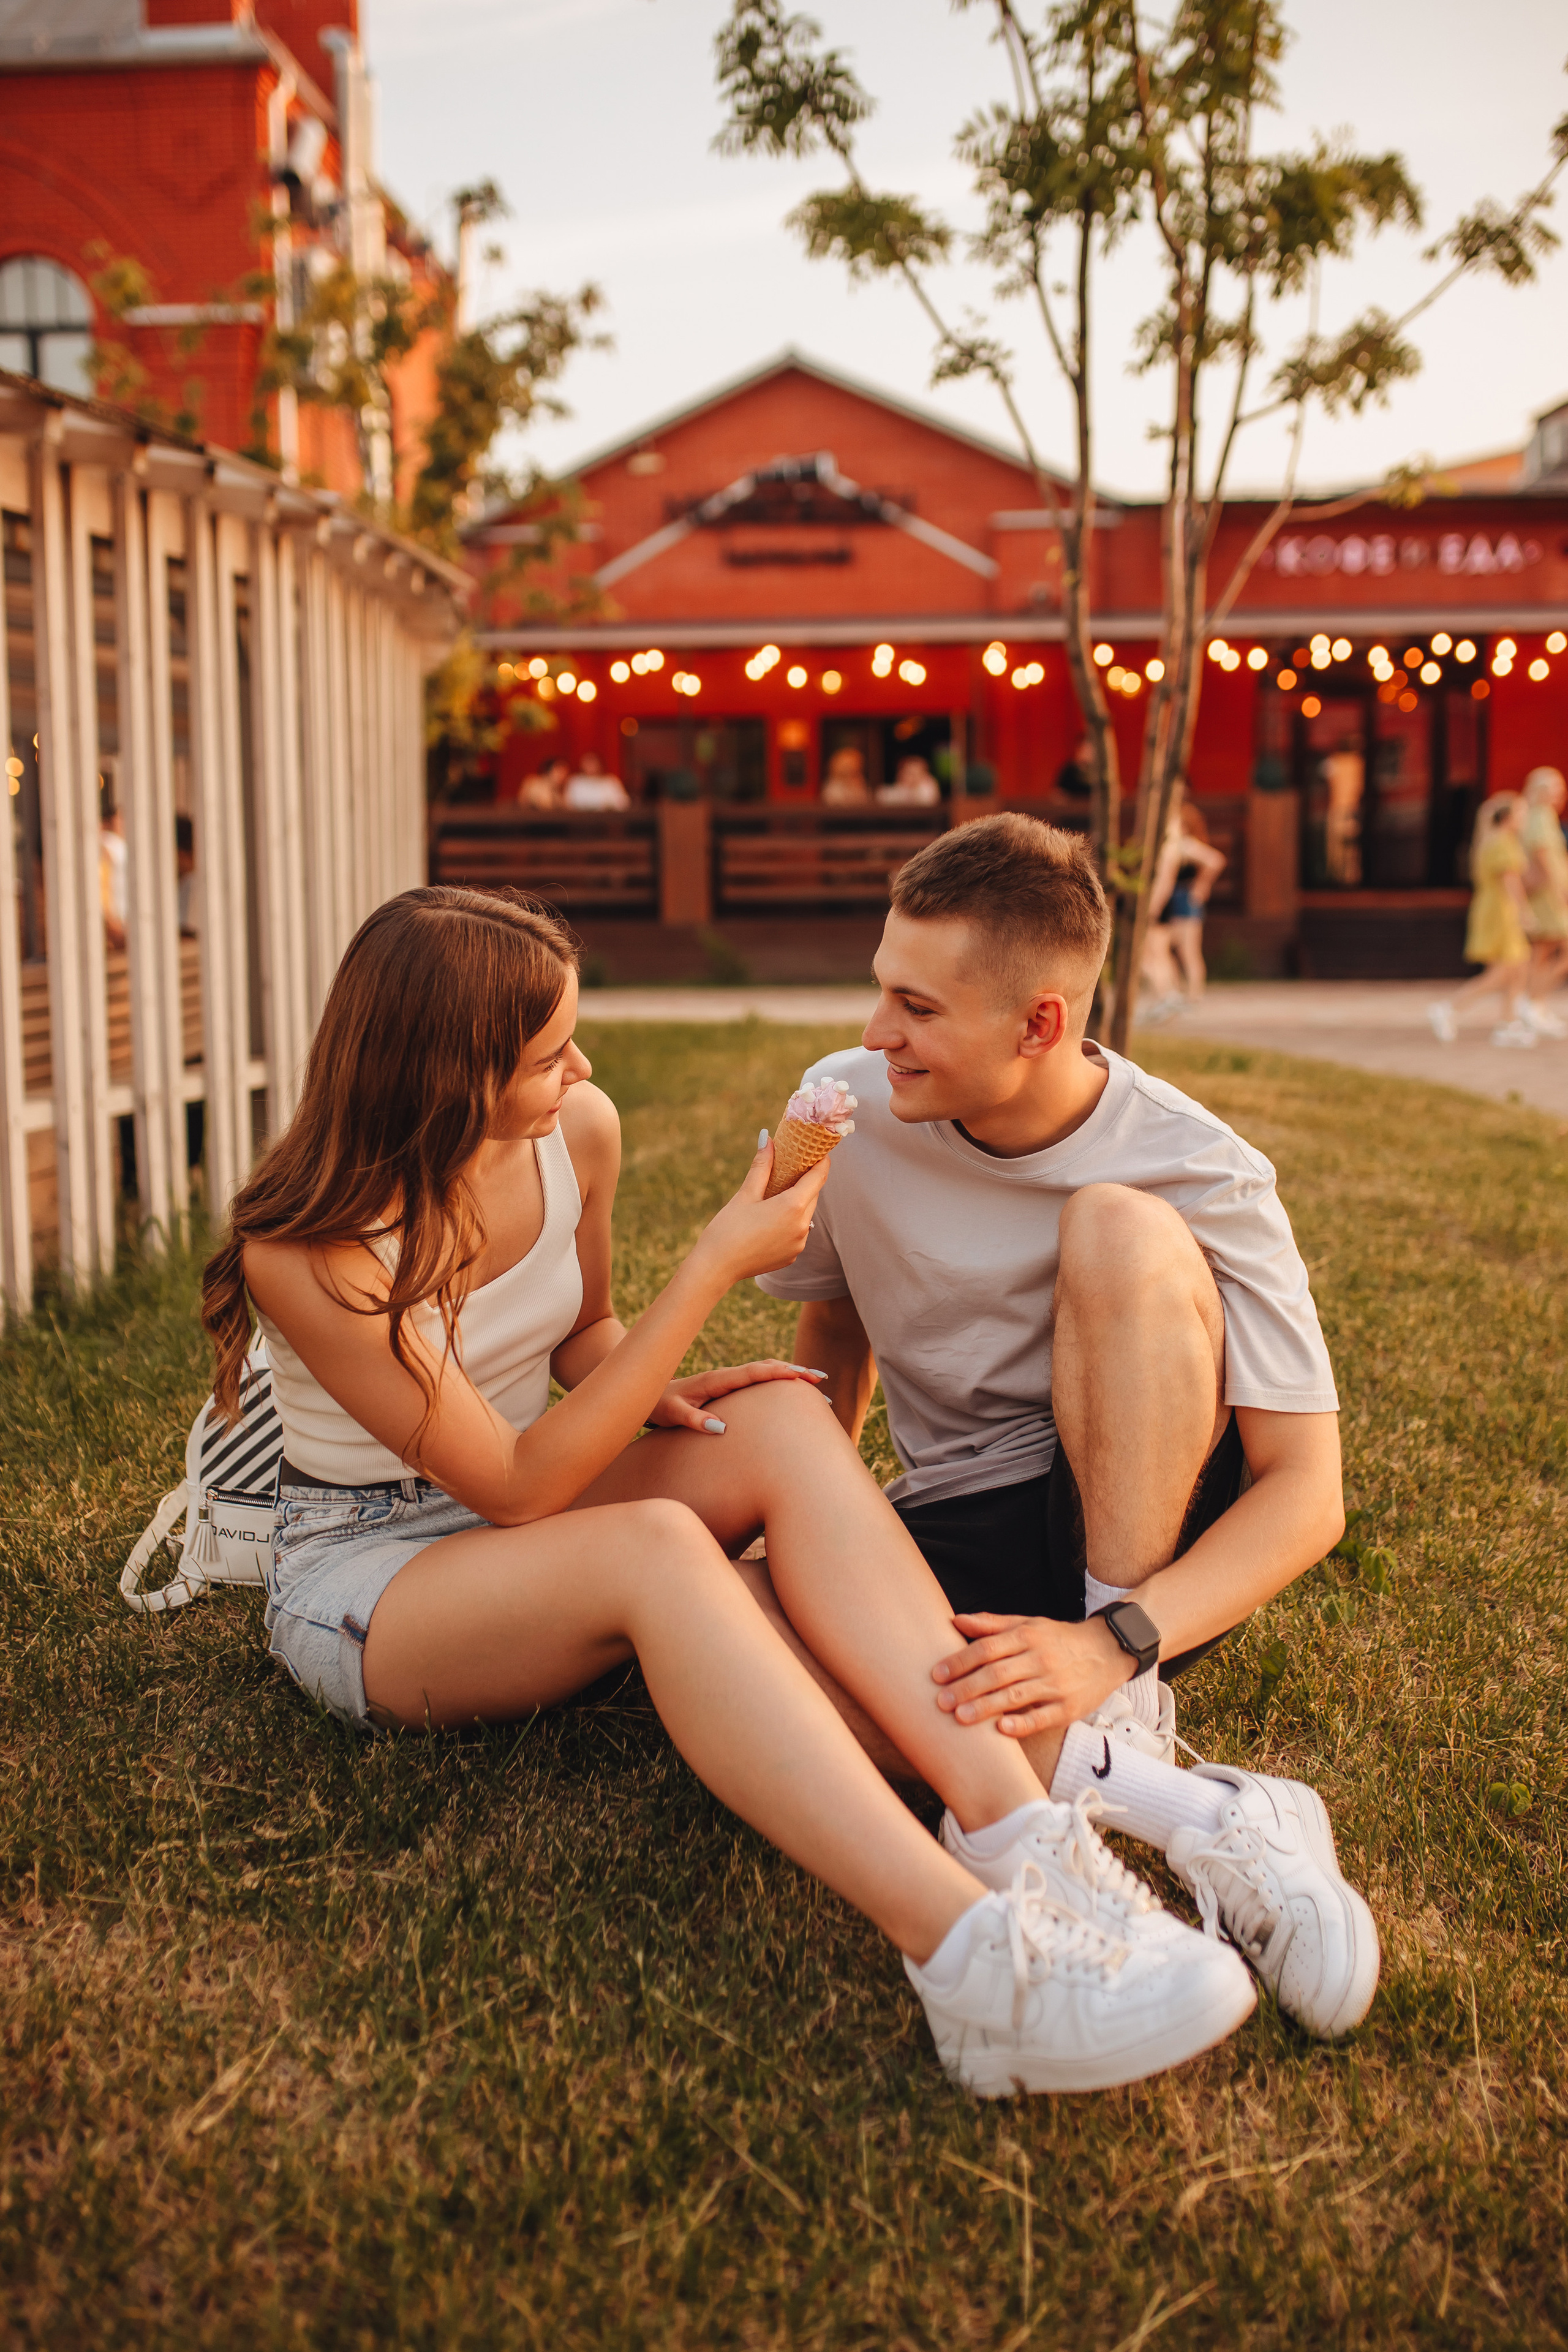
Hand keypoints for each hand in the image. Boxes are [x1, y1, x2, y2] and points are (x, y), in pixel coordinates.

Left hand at [646, 1360, 826, 1434]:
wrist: (649, 1394)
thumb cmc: (660, 1406)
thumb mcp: (673, 1415)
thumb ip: (694, 1420)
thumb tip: (722, 1428)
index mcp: (716, 1380)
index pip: (753, 1373)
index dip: (778, 1373)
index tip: (801, 1375)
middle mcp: (725, 1376)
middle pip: (766, 1367)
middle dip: (794, 1371)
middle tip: (821, 1379)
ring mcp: (728, 1380)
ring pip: (765, 1371)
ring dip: (790, 1374)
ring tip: (816, 1383)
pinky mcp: (729, 1386)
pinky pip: (758, 1379)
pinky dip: (778, 1379)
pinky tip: (791, 1389)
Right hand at [691, 1135, 831, 1288]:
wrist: (716, 1268)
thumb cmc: (728, 1228)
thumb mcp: (745, 1194)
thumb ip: (762, 1167)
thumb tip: (767, 1139)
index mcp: (793, 1207)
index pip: (819, 1177)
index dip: (821, 1161)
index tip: (818, 1150)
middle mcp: (802, 1227)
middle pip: (813, 1195)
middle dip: (807, 1180)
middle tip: (795, 1165)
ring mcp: (799, 1244)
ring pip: (806, 1215)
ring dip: (798, 1202)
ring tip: (780, 1191)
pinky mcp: (791, 1256)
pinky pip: (798, 1232)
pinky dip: (791, 1221)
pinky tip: (773, 1218)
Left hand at [932, 1612, 1131, 1737]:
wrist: (1107, 1651)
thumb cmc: (1058, 1640)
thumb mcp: (1028, 1625)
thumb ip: (992, 1625)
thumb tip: (955, 1620)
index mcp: (1027, 1636)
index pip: (987, 1648)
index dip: (960, 1661)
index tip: (937, 1674)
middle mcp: (1040, 1659)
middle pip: (997, 1673)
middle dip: (966, 1687)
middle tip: (940, 1701)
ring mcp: (1055, 1684)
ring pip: (1016, 1696)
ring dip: (986, 1707)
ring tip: (960, 1718)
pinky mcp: (1068, 1708)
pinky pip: (1042, 1717)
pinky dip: (1022, 1723)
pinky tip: (1002, 1730)